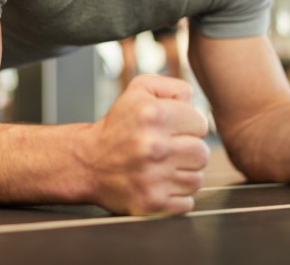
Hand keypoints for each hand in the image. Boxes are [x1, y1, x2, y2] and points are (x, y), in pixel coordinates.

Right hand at [84, 74, 208, 214]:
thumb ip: (172, 87)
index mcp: (153, 114)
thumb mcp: (138, 90)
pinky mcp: (152, 202)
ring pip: (196, 179)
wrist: (87, 162)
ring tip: (163, 167)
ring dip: (183, 174)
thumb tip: (194, 102)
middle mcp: (154, 146)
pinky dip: (176, 196)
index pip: (201, 124)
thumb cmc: (117, 126)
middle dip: (188, 151)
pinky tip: (159, 184)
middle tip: (169, 149)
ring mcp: (153, 177)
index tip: (171, 129)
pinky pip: (187, 203)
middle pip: (202, 153)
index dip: (187, 126)